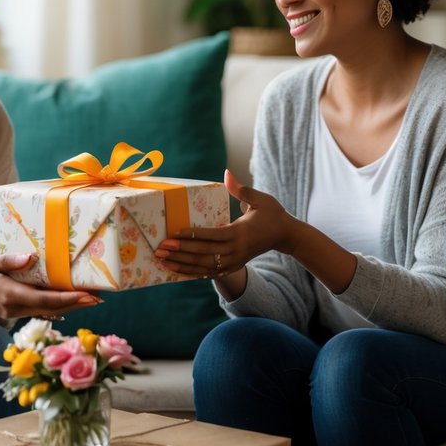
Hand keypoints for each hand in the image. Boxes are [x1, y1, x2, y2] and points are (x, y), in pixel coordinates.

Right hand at [0, 253, 100, 318]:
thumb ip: (9, 261)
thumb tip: (30, 257)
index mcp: (10, 295)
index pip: (44, 299)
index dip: (67, 298)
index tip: (86, 294)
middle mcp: (17, 308)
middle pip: (53, 308)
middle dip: (77, 304)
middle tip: (99, 297)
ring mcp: (18, 313)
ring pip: (51, 311)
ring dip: (72, 306)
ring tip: (93, 299)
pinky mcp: (20, 312)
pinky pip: (44, 311)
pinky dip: (61, 307)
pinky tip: (75, 303)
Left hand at [153, 170, 292, 279]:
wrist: (285, 236)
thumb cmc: (272, 214)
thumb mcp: (261, 199)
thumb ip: (242, 189)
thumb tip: (226, 173)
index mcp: (240, 233)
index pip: (213, 235)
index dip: (193, 235)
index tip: (175, 233)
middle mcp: (236, 250)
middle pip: (204, 253)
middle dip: (181, 251)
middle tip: (161, 247)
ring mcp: (234, 261)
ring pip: (204, 266)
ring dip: (182, 264)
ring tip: (163, 260)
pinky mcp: (234, 266)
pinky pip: (210, 272)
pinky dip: (192, 272)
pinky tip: (176, 269)